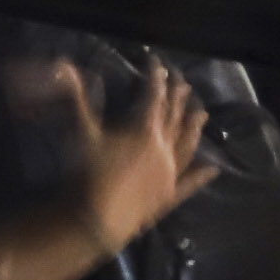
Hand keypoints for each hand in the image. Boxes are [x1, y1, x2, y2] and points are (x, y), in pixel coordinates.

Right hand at [53, 53, 215, 251]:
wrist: (100, 217)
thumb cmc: (90, 172)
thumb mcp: (82, 132)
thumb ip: (79, 99)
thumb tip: (66, 66)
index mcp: (144, 129)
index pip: (153, 96)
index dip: (156, 77)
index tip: (158, 62)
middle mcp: (164, 146)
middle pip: (174, 116)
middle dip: (178, 96)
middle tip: (184, 81)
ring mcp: (171, 171)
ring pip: (188, 144)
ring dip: (195, 127)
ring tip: (202, 113)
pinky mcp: (171, 193)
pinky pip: (190, 181)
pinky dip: (201, 174)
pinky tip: (213, 168)